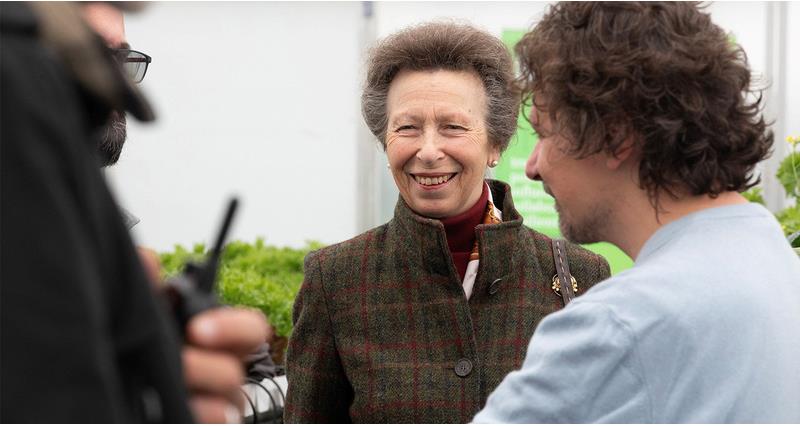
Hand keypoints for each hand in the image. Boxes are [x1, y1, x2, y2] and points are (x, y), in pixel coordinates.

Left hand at [136, 247, 271, 421]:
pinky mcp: (199, 421)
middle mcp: (221, 372)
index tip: (198, 329)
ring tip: (166, 387)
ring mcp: (216, 404)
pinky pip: (220, 420)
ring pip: (231, 402)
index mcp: (214, 341)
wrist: (108, 401)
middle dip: (208, 365)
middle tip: (179, 361)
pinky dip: (201, 415)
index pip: (250, 330)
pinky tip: (172, 409)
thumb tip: (147, 260)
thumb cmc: (132, 356)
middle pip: (238, 368)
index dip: (235, 327)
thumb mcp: (139, 321)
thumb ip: (144, 293)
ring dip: (200, 393)